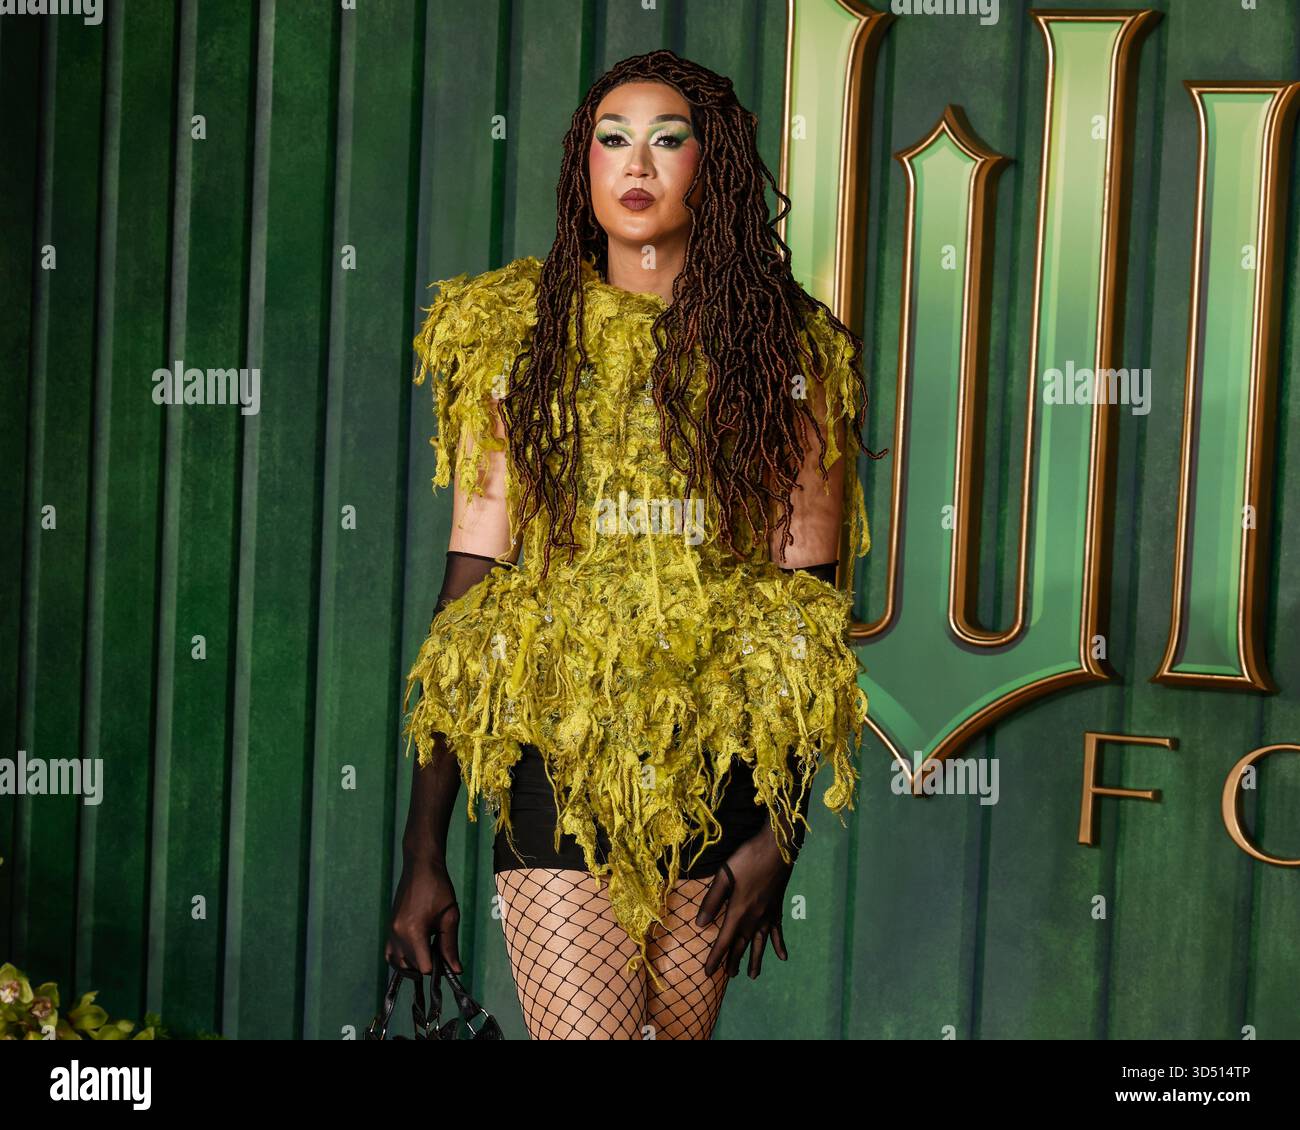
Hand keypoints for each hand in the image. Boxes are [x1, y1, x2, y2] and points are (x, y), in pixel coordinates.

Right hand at [385, 855, 461, 975]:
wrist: (420, 866)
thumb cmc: (438, 888)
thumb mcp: (449, 917)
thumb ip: (450, 946)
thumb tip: (455, 970)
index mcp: (413, 932)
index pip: (424, 967)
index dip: (437, 968)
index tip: (447, 961)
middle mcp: (397, 935)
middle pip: (411, 967)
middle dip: (427, 965)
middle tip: (440, 952)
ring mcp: (390, 931)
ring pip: (398, 964)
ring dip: (413, 965)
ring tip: (428, 953)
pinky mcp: (389, 927)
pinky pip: (390, 953)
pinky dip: (400, 959)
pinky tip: (415, 951)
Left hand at [695, 822, 796, 978]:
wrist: (776, 848)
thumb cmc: (747, 858)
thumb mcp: (724, 876)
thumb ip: (712, 901)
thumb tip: (700, 925)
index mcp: (738, 911)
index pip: (724, 942)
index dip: (715, 958)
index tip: (708, 973)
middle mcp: (754, 918)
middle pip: (741, 945)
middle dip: (733, 961)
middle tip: (728, 976)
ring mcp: (768, 915)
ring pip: (760, 944)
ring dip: (755, 960)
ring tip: (752, 976)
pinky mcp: (777, 908)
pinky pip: (778, 932)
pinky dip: (779, 945)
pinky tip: (783, 957)